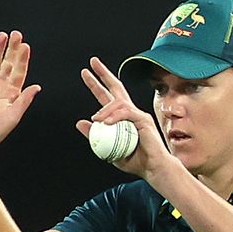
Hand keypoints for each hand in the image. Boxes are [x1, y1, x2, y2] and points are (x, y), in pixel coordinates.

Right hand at [0, 31, 41, 150]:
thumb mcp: (13, 117)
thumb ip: (24, 101)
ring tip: (2, 35)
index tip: (25, 46)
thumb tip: (37, 87)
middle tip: (16, 34)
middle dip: (12, 49)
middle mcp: (0, 88)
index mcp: (12, 94)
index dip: (23, 59)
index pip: (19, 72)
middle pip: (8, 63)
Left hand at [75, 57, 166, 176]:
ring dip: (104, 109)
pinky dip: (114, 117)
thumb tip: (80, 122)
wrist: (153, 169)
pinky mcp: (143, 120)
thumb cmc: (135, 161)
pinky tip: (106, 123)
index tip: (86, 73)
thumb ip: (94, 136)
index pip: (108, 97)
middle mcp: (130, 112)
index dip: (97, 84)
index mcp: (121, 118)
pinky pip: (126, 113)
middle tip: (92, 62)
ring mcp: (138, 114)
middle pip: (116, 88)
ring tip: (96, 119)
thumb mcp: (107, 149)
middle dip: (103, 74)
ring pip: (118, 102)